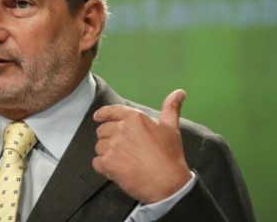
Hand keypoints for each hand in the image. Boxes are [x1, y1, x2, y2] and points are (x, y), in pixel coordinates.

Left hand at [92, 89, 191, 203]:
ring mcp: (113, 145)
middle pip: (102, 131)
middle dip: (110, 140)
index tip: (97, 118)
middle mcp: (121, 128)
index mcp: (134, 117)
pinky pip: (97, 163)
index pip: (110, 111)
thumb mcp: (171, 128)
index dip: (102, 115)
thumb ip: (170, 108)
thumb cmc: (170, 156)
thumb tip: (179, 92)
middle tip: (125, 151)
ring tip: (125, 162)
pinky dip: (104, 168)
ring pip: (99, 147)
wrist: (168, 183)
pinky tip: (118, 171)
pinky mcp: (108, 162)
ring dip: (108, 155)